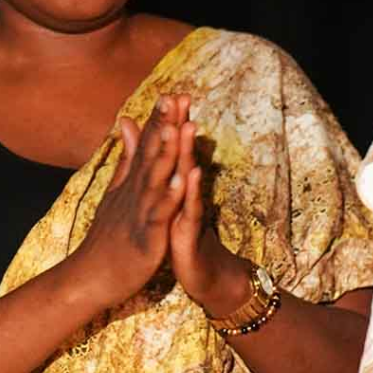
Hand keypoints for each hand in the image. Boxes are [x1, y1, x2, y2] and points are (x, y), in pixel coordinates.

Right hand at [74, 94, 187, 312]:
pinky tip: (182, 181)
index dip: (158, 120)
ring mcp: (140, 214)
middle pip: (151, 155)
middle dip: (164, 126)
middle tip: (175, 97)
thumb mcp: (115, 192)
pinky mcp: (147, 237)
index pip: (145, 146)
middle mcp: (135, 193)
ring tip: (177, 128)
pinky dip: (170, 197)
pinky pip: (160, 215)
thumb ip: (125, 158)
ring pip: (155, 180)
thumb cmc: (106, 238)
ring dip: (166, 154)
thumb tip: (126, 123)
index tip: (171, 92)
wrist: (91, 277)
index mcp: (132, 184)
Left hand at [166, 99, 252, 318]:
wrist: (208, 278)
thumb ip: (167, 180)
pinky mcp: (191, 233)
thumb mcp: (172, 208)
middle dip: (181, 127)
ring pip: (189, 178)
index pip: (171, 152)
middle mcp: (185, 196)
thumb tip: (164, 161)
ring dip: (188, 152)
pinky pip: (193, 210)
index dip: (169, 124)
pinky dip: (192, 192)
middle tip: (181, 97)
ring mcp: (190, 213)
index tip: (167, 93)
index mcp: (176, 190)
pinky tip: (194, 173)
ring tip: (187, 126)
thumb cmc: (187, 242)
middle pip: (182, 156)